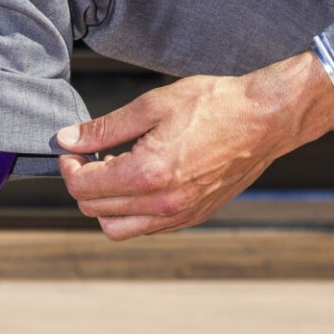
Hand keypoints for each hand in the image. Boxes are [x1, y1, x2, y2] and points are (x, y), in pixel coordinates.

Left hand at [57, 51, 333, 239]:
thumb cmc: (215, 105)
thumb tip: (67, 139)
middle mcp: (162, 203)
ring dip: (104, 205)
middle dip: (83, 184)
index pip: (84, 188)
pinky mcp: (194, 217)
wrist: (265, 119)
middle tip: (90, 157)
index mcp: (147, 173)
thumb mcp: (152, 105)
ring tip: (114, 171)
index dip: (70, 168)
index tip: (74, 150)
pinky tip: (139, 181)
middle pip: (95, 210)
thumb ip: (105, 128)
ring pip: (117, 229)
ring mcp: (179, 215)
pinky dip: (131, 212)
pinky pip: (146, 228)